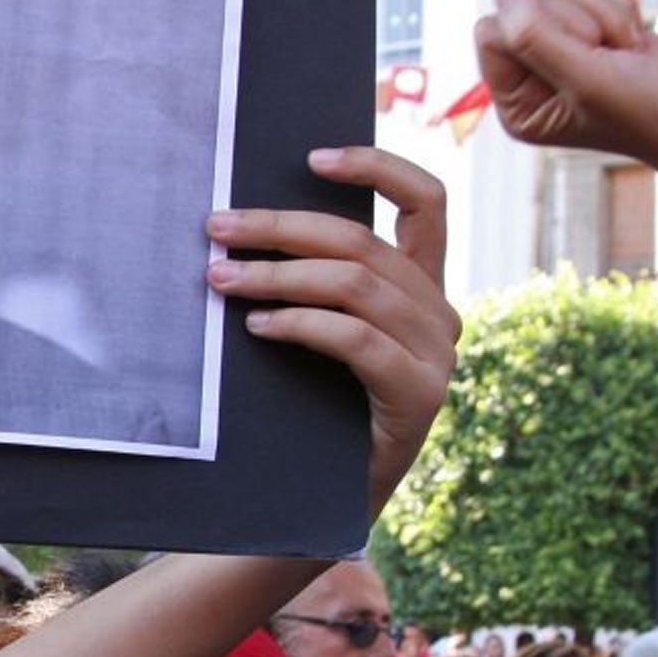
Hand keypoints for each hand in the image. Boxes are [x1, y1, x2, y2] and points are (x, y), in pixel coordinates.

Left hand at [205, 147, 456, 512]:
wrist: (327, 499)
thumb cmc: (313, 409)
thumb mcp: (322, 335)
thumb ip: (314, 285)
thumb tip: (243, 227)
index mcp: (423, 286)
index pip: (425, 202)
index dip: (376, 167)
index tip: (311, 157)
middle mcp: (441, 312)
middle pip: (362, 243)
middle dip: (281, 228)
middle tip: (217, 228)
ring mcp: (437, 354)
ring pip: (355, 285)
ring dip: (278, 275)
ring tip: (221, 278)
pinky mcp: (419, 394)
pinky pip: (356, 340)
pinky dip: (302, 324)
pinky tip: (258, 325)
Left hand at [475, 0, 657, 186]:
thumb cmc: (653, 112)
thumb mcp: (586, 78)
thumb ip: (535, 35)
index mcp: (515, 104)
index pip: (491, 31)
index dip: (538, 29)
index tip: (582, 58)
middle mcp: (533, 78)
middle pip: (525, 4)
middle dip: (577, 22)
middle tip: (610, 60)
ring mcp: (565, 51)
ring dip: (603, 15)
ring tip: (625, 55)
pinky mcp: (596, 30)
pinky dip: (620, 8)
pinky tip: (635, 44)